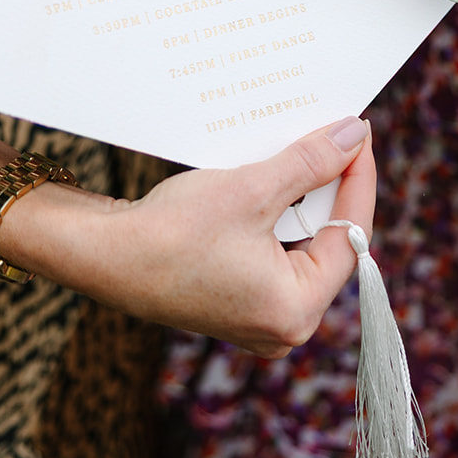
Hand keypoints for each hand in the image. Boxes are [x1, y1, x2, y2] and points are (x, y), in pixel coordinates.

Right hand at [0, 117, 377, 357]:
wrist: (99, 254)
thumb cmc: (170, 233)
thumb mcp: (252, 189)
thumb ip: (310, 162)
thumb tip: (352, 134)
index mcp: (295, 310)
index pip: (351, 236)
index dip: (357, 178)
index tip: (358, 133)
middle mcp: (282, 324)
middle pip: (328, 242)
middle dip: (330, 187)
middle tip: (335, 135)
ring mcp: (257, 314)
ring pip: (300, 243)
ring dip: (302, 196)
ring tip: (306, 149)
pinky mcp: (234, 298)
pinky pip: (273, 250)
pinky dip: (277, 213)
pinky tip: (274, 176)